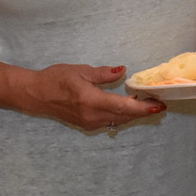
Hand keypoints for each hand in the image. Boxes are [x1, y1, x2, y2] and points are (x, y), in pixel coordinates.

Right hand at [27, 64, 164, 130]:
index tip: (159, 105)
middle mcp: (92, 116)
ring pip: (119, 120)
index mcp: (91, 101)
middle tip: (159, 102)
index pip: (123, 107)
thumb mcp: (80, 71)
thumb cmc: (56, 79)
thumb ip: (103, 74)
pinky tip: (128, 106)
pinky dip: (122, 114)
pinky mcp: (87, 124)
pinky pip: (110, 121)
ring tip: (148, 103)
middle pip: (124, 116)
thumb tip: (123, 71)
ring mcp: (89, 123)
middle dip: (144, 111)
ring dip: (134, 113)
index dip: (143, 108)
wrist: (35, 95)